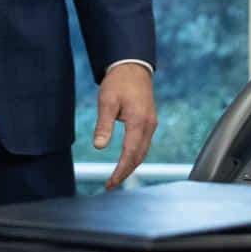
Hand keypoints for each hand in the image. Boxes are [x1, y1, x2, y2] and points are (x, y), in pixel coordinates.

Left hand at [93, 62, 156, 189]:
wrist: (133, 67)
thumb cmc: (118, 82)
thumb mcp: (106, 101)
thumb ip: (103, 125)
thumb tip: (98, 147)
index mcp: (139, 121)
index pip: (130, 154)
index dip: (120, 171)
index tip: (110, 183)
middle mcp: (149, 125)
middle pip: (139, 157)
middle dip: (125, 172)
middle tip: (110, 184)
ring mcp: (152, 124)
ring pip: (143, 152)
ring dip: (131, 165)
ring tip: (116, 177)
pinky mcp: (150, 122)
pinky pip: (144, 144)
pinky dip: (135, 156)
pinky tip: (125, 161)